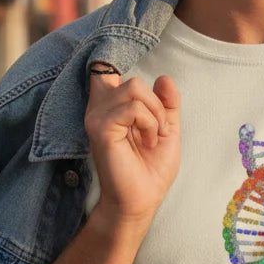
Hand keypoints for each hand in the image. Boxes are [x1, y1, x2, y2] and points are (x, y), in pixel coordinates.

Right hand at [84, 65, 180, 227]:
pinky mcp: (100, 129)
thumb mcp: (166, 130)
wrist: (142, 200)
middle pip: (132, 80)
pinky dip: (149, 123)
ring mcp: (96, 117)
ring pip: (134, 88)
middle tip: (158, 131)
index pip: (105, 69)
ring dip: (155, 115)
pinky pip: (133, 108)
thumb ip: (166, 103)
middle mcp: (98, 109)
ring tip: (152, 138)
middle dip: (156, 105)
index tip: (139, 85)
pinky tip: (148, 141)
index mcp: (110, 107)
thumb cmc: (150, 170)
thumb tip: (164, 77)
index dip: (117, 63)